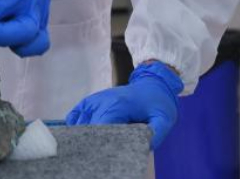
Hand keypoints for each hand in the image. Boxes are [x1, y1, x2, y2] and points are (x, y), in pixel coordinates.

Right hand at [65, 62, 182, 149]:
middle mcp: (102, 102)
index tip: (111, 153)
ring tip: (97, 145)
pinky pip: (74, 117)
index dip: (104, 146)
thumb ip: (156, 134)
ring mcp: (94, 101)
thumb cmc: (158, 103)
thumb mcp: (164, 119)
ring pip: (80, 125)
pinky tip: (83, 135)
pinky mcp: (90, 102)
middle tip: (106, 153)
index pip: (101, 131)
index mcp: (118, 106)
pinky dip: (76, 127)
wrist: (152, 85)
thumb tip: (144, 147)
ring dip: (86, 136)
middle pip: (88, 130)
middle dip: (95, 144)